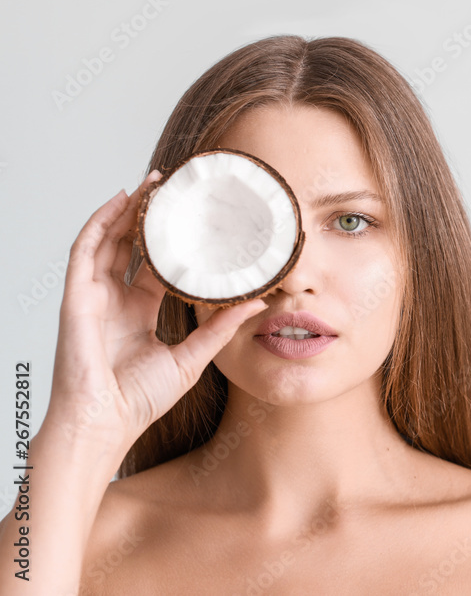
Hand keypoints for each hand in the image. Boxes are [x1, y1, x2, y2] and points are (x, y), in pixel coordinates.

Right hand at [45, 171, 266, 454]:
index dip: (174, 242)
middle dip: (150, 216)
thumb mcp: (192, 357)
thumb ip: (221, 328)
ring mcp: (94, 296)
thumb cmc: (140, 400)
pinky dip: (99, 223)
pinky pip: (85, 250)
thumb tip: (257, 303)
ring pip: (109, 240)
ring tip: (151, 183)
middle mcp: (116, 300)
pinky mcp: (77, 297)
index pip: (157, 267)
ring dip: (127, 210)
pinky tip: (119, 201)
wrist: (106, 423)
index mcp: (139, 312)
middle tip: (174, 187)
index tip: (196, 219)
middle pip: (131, 246)